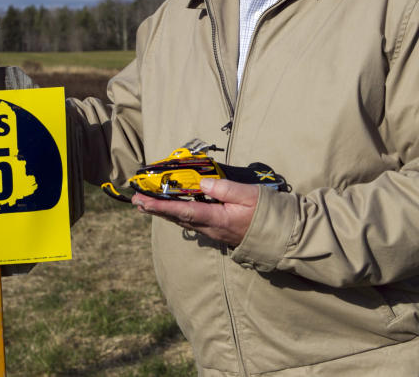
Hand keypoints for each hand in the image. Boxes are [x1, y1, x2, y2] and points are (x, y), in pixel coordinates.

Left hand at [131, 178, 258, 245]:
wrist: (282, 235)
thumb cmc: (267, 213)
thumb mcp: (249, 196)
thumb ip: (225, 189)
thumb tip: (202, 183)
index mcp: (217, 218)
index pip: (183, 211)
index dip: (161, 206)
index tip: (143, 201)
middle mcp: (211, 228)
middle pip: (178, 218)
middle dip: (156, 210)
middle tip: (135, 201)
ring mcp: (214, 231)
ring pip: (183, 221)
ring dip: (164, 212)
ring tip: (146, 204)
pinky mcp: (217, 229)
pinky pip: (192, 221)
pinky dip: (177, 214)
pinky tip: (172, 209)